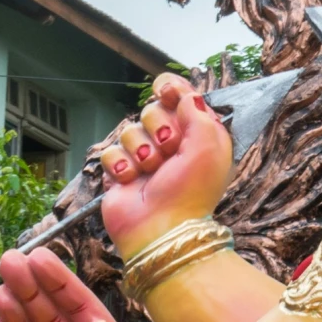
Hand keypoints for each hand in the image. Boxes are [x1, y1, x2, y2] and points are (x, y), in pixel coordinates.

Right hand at [97, 73, 233, 256]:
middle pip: (152, 110)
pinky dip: (121, 166)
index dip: (172, 91)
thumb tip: (186, 93)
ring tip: (151, 172)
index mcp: (199, 137)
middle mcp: (172, 145)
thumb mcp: (209, 147)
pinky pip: (111, 152)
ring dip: (141, 151)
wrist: (161, 230)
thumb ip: (199, 113)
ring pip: (130, 130)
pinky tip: (132, 181)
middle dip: (159, 128)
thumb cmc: (191, 192)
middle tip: (169, 151)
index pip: (182, 99)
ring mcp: (145, 158)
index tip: (166, 92)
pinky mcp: (121, 172)